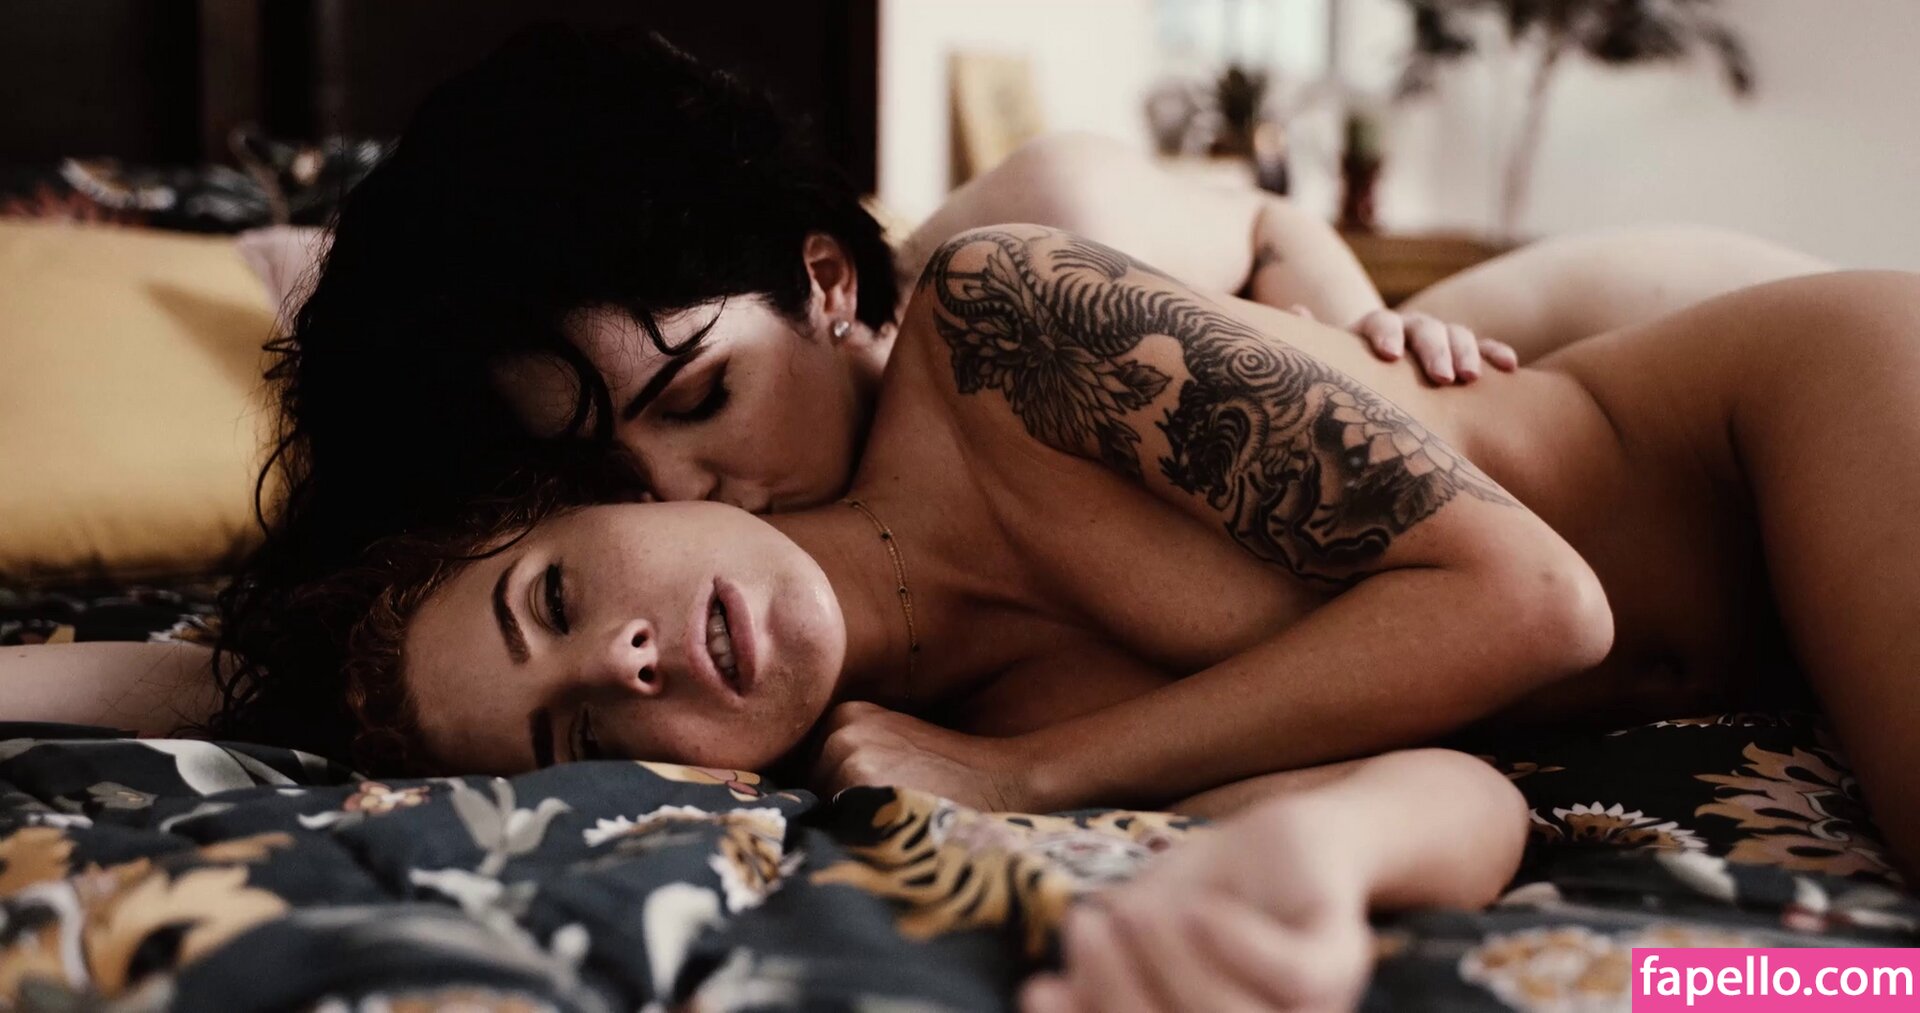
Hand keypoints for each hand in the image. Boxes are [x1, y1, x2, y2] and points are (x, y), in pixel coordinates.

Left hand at [810, 701, 1038, 811]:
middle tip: (879, 821)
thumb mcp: (893, 746)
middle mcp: (840, 728)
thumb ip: (849, 758)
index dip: (828, 797)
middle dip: (833, 812)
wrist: (997, 778)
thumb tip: (803, 801)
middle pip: (811, 789)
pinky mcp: (857, 778)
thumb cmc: (945, 775)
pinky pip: (837, 822)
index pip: (808, 769)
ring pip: (821, 809)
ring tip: (886, 827)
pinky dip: (855, 835)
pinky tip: (887, 833)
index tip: (859, 808)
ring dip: (843, 826)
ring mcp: (847, 751)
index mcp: (845, 715)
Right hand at [1019, 800, 1374, 1012]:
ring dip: (1177, 964)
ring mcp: (1310, 1010)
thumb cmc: (1203, 894)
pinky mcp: (1341, 958)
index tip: (1037, 990)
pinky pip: (1296, 975)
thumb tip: (1046, 997)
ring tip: (1141, 908)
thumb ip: (1104, 970)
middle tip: (1090, 925)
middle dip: (1124, 993)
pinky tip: (1201, 908)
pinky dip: (1240, 945)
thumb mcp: (1138, 929)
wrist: (1284, 839)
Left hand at [1295, 305, 1517, 384]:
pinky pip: (1485, 348)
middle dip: (1433, 350)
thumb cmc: (1352, 374)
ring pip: (1457, 335)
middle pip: (1425, 329)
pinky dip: (1495, 353)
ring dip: (1467, 352)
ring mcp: (1440, 338)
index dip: (1384, 334)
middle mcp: (1410, 328)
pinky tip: (1508, 367)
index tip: (1387, 355)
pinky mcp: (1465, 353)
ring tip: (1470, 378)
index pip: (1380, 322)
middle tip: (1442, 377)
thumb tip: (1295, 309)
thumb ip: (1317, 338)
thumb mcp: (1333, 359)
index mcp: (1375, 328)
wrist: (1381, 374)